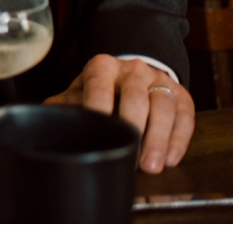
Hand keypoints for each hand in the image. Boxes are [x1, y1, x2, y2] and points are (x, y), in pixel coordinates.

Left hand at [44, 55, 192, 173]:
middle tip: (131, 158)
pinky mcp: (181, 94)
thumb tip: (48, 122)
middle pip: (136, 96)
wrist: (129, 77)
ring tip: (152, 166)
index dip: (99, 108)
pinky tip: (170, 158)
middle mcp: (132, 69)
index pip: (99, 85)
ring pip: (163, 105)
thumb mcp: (79, 94)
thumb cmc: (99, 93)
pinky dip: (179, 138)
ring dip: (159, 138)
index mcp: (102, 67)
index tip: (98, 133)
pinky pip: (185, 115)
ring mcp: (159, 79)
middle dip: (134, 128)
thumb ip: (64, 106)